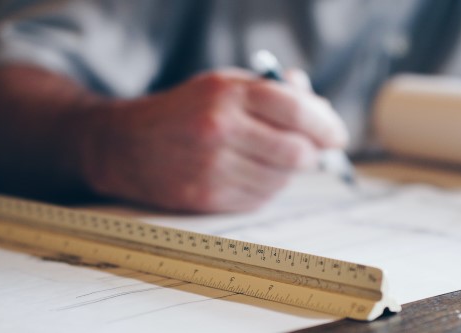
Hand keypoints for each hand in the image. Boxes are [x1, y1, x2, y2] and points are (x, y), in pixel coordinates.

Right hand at [80, 68, 347, 212]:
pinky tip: (249, 173)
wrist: (124, 145)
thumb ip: (272, 91)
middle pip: (296, 152)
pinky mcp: (207, 197)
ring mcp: (213, 168)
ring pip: (281, 180)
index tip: (336, 135)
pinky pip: (260, 199)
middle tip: (312, 150)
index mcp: (228, 94)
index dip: (326, 125)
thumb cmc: (183, 111)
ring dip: (287, 172)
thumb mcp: (223, 85)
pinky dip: (266, 188)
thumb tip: (318, 105)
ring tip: (268, 157)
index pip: (297, 111)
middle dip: (312, 153)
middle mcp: (220, 130)